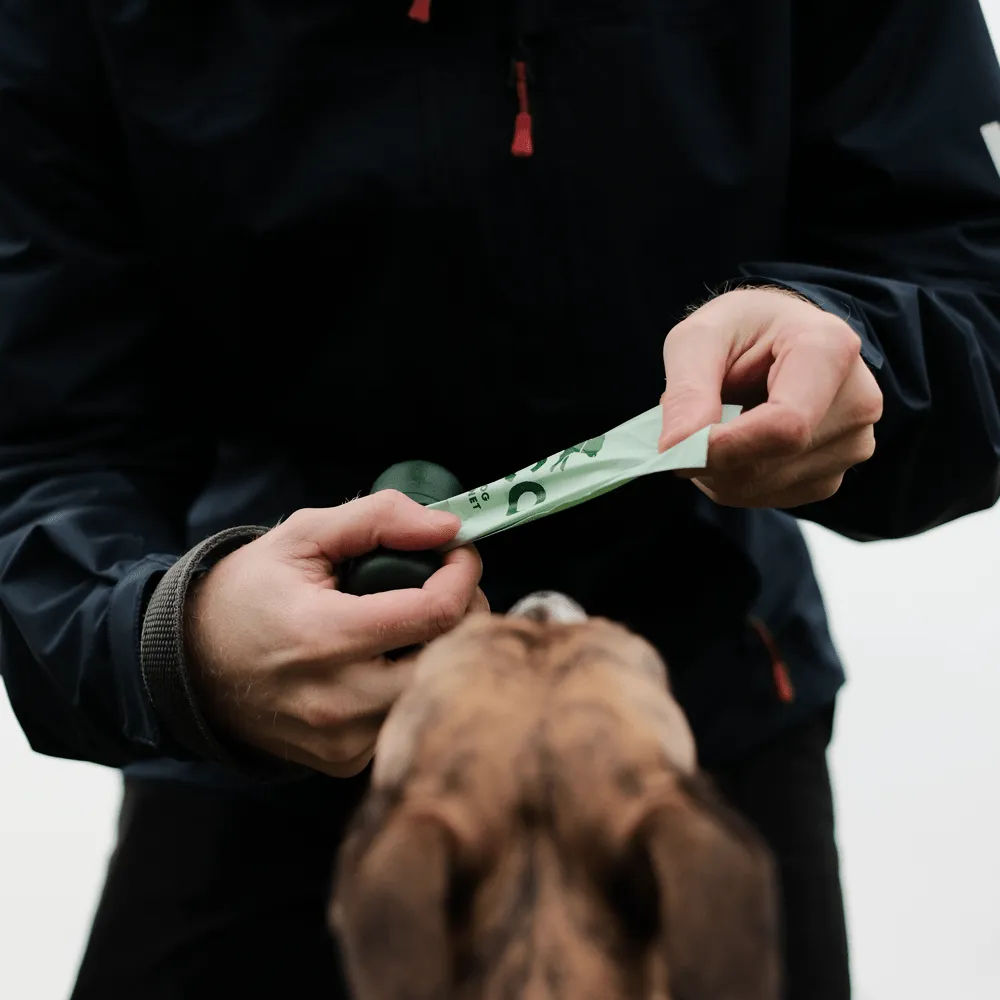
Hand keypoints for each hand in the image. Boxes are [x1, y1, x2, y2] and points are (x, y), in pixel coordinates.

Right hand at [185, 491, 486, 776]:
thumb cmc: (250, 591)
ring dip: (444, 653)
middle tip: (449, 588)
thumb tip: (448, 527)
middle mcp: (336, 699)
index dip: (463, 575)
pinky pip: (407, 720)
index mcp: (324, 635)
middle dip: (466, 616)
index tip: (458, 555)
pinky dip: (414, 686)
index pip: (436, 613)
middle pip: (450, 661)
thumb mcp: (302, 535)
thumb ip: (378, 519)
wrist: (192, 663)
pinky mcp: (345, 763)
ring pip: (436, 695)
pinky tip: (390, 660)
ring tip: (419, 622)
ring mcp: (342, 740)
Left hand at [658, 286, 882, 507]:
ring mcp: (852, 445)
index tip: (675, 447)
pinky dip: (731, 479)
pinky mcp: (832, 475)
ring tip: (717, 421)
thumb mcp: (700, 336)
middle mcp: (856, 402)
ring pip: (760, 487)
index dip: (723, 447)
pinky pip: (765, 497)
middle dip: (709, 456)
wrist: (779, 338)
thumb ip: (687, 389)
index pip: (785, 426)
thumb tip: (678, 449)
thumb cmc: (741, 330)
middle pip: (768, 463)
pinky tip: (736, 443)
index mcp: (831, 349)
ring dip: (716, 468)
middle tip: (687, 421)